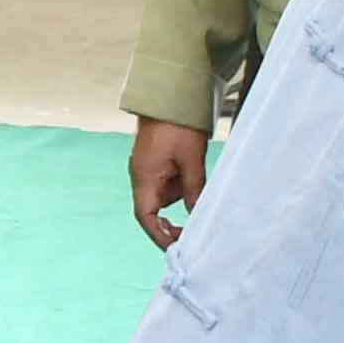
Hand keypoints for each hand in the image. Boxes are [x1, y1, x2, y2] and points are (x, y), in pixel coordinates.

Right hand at [127, 116, 210, 249]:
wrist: (170, 96)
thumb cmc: (178, 125)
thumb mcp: (191, 159)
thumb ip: (193, 190)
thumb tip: (197, 217)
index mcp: (144, 176)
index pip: (145, 216)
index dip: (159, 234)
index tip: (177, 247)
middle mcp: (141, 175)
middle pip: (151, 210)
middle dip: (169, 225)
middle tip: (191, 236)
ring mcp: (148, 169)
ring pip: (162, 198)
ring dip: (178, 206)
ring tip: (201, 210)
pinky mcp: (156, 162)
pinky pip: (166, 185)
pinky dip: (179, 192)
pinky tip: (196, 192)